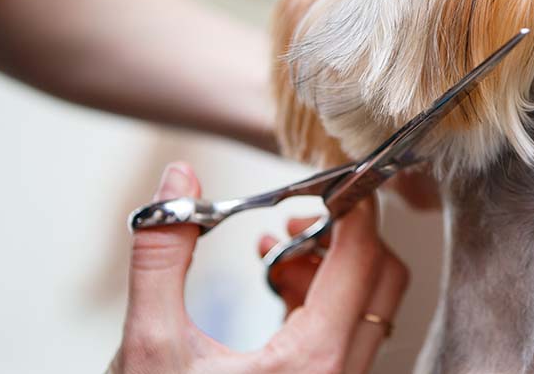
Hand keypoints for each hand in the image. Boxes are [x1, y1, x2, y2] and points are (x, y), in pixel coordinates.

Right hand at [108, 163, 409, 373]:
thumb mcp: (151, 347)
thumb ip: (163, 256)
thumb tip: (175, 180)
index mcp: (312, 361)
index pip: (364, 260)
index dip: (356, 208)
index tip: (335, 177)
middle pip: (382, 281)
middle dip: (346, 237)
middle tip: (300, 215)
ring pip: (368, 308)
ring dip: (330, 267)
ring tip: (271, 248)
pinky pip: (346, 332)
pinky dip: (320, 298)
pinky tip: (270, 280)